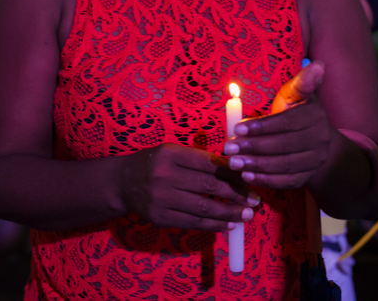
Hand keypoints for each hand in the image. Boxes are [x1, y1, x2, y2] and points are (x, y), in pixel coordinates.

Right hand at [119, 143, 258, 231]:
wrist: (122, 183)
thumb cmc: (155, 163)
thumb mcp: (173, 152)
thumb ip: (199, 159)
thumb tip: (235, 170)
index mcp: (170, 153)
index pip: (209, 163)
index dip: (232, 172)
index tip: (249, 178)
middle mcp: (164, 175)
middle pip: (209, 186)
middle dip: (236, 194)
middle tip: (254, 200)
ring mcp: (161, 199)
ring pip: (203, 208)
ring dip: (229, 213)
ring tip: (246, 215)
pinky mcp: (160, 218)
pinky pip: (192, 223)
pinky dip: (213, 225)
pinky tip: (227, 224)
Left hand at [225, 62, 331, 189]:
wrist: (317, 143)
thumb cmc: (297, 113)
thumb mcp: (297, 96)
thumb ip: (301, 83)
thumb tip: (318, 65)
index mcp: (314, 116)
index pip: (286, 123)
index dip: (261, 127)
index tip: (237, 129)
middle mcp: (319, 139)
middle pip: (284, 145)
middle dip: (254, 147)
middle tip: (229, 148)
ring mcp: (315, 160)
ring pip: (284, 165)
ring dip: (256, 165)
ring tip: (233, 162)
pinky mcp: (307, 177)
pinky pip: (286, 181)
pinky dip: (266, 180)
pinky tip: (247, 175)